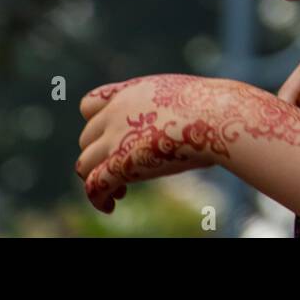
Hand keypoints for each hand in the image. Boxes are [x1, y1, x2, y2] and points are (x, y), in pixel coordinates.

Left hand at [76, 74, 224, 212]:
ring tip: (120, 191)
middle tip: (123, 171)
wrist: (216, 114)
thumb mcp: (184, 97)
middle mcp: (116, 113)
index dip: (96, 123)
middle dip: (100, 155)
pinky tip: (111, 206)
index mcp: (130, 93)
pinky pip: (94, 185)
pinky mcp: (121, 163)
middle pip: (86, 137)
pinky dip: (98, 199)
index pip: (90, 105)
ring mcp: (116, 138)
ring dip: (96, 178)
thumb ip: (171, 108)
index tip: (115, 138)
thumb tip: (191, 123)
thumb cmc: (215, 107)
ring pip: (83, 163)